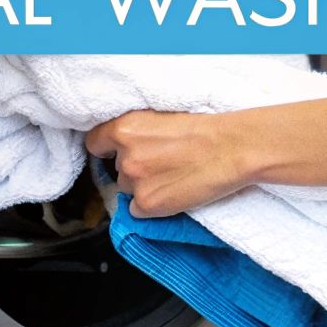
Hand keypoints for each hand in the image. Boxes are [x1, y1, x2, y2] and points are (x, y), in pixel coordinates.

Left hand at [84, 110, 253, 217]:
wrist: (231, 149)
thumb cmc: (205, 129)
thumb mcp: (161, 116)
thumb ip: (137, 130)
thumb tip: (122, 143)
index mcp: (124, 128)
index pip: (95, 143)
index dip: (107, 148)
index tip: (116, 151)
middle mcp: (124, 156)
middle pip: (117, 169)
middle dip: (134, 168)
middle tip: (161, 163)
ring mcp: (135, 183)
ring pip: (128, 189)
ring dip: (143, 187)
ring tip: (172, 176)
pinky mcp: (148, 205)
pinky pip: (138, 210)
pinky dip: (152, 205)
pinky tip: (173, 192)